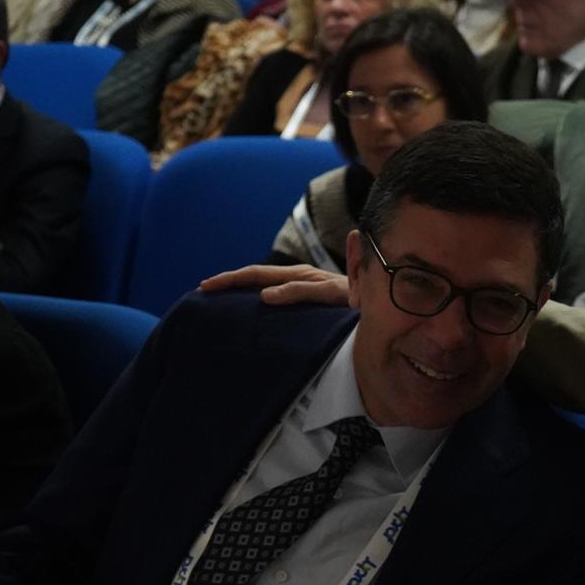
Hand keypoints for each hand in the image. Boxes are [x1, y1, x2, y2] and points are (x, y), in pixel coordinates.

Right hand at [200, 264, 349, 306]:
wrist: (382, 299)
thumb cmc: (359, 299)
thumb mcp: (331, 295)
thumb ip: (302, 292)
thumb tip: (265, 295)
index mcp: (299, 275)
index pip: (255, 274)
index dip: (230, 280)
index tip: (207, 287)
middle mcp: (298, 277)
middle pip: (255, 276)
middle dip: (228, 282)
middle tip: (202, 290)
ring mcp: (303, 285)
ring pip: (263, 284)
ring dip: (241, 290)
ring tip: (218, 300)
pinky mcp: (307, 296)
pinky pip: (277, 294)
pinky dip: (258, 298)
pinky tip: (250, 310)